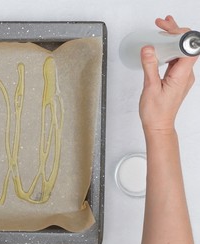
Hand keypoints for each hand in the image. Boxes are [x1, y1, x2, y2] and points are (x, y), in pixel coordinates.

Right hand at [139, 15, 197, 134]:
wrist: (159, 126)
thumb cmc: (156, 112)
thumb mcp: (150, 87)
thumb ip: (150, 66)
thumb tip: (149, 49)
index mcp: (182, 75)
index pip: (189, 48)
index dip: (179, 34)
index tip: (166, 28)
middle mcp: (186, 74)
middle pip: (187, 47)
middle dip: (175, 32)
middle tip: (162, 23)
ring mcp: (182, 76)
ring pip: (182, 52)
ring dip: (172, 40)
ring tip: (162, 30)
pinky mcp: (177, 78)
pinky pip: (177, 59)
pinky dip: (170, 50)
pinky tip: (161, 47)